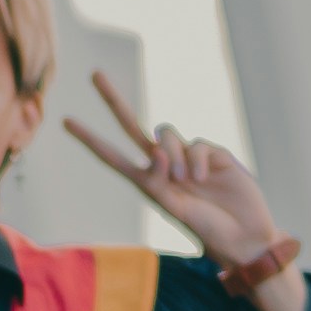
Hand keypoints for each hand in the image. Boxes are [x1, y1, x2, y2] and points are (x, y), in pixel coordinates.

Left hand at [79, 67, 306, 310]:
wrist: (245, 237)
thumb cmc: (208, 231)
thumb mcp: (174, 209)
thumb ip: (161, 181)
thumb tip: (155, 152)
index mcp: (149, 183)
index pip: (114, 156)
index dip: (91, 140)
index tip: (66, 122)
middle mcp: (165, 165)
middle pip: (133, 126)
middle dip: (113, 101)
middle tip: (94, 74)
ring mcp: (188, 157)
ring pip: (165, 132)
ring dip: (172, 153)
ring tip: (185, 179)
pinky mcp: (213, 153)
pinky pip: (197, 143)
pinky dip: (197, 159)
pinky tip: (203, 177)